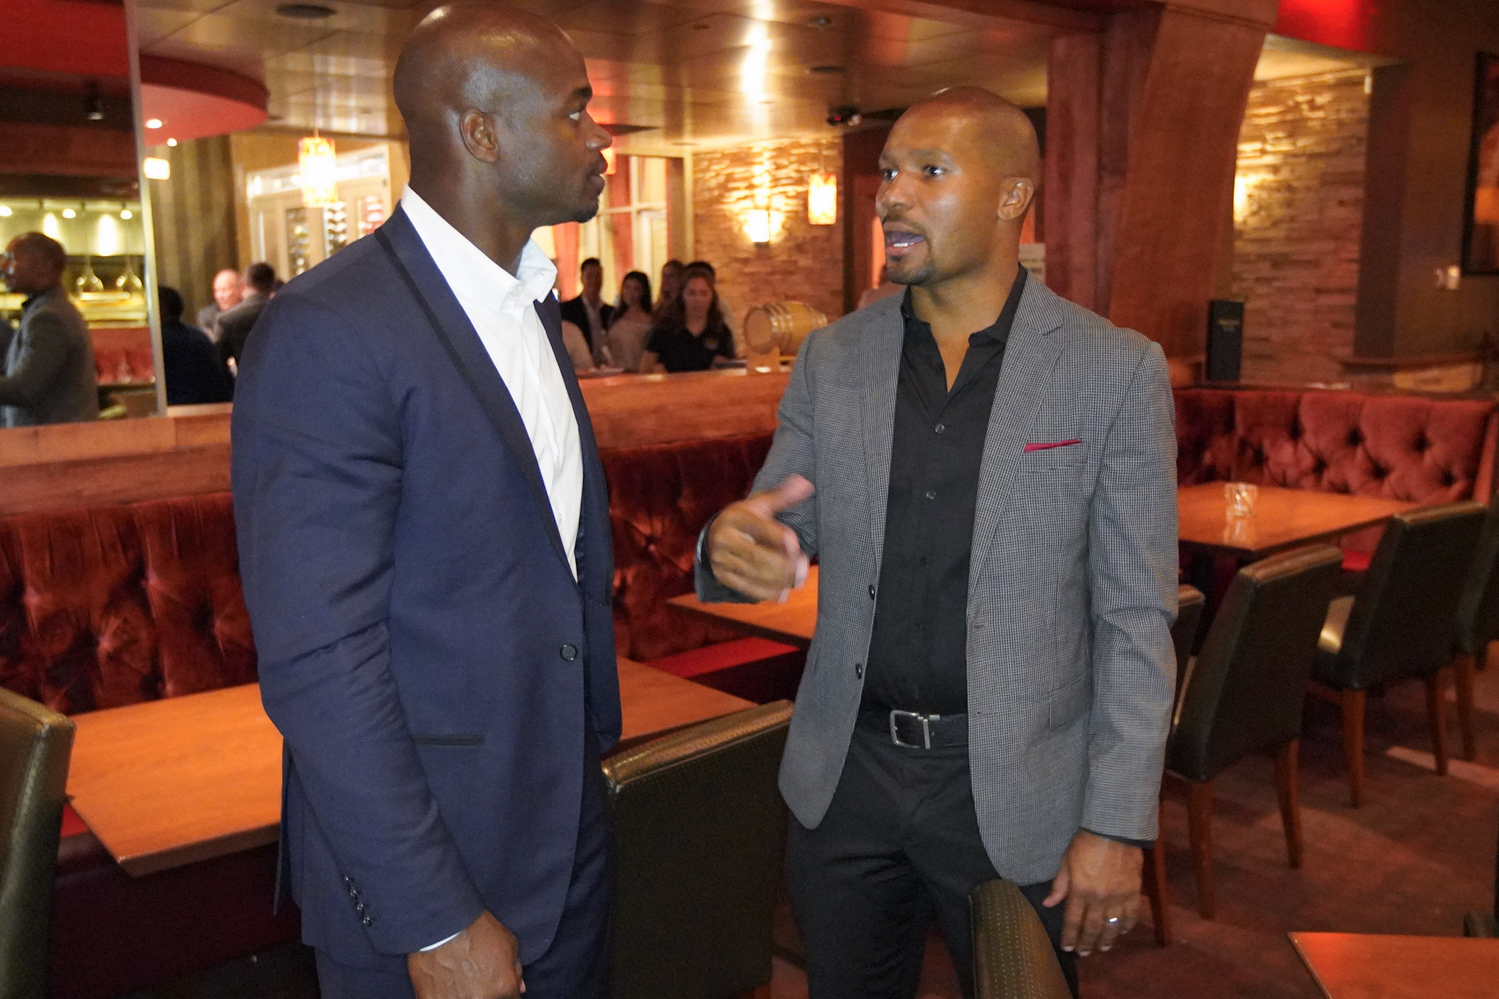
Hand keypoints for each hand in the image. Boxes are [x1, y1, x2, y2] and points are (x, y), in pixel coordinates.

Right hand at [407, 911, 524, 998]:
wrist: (445, 923)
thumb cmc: (477, 930)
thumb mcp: (509, 943)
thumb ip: (515, 969)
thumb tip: (519, 988)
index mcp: (504, 989)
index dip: (502, 991)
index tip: (495, 985)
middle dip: (484, 993)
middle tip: (474, 978)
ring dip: (462, 994)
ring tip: (457, 978)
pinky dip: (442, 995)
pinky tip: (442, 982)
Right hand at [707, 475, 813, 601]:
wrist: (715, 534)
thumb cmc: (745, 518)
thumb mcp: (760, 504)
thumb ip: (783, 496)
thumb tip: (806, 483)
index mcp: (736, 518)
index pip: (760, 528)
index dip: (781, 538)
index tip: (796, 545)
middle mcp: (725, 538)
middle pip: (757, 555)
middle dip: (784, 565)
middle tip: (803, 568)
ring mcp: (721, 559)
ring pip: (753, 573)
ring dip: (779, 580)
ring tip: (798, 580)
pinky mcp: (722, 576)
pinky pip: (745, 588)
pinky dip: (766, 592)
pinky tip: (783, 592)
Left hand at [1043, 829, 1142, 956]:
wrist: (1114, 831)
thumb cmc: (1085, 844)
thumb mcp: (1066, 862)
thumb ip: (1059, 886)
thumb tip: (1048, 904)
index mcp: (1080, 891)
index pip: (1073, 920)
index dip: (1070, 936)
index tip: (1067, 947)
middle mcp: (1099, 899)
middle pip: (1093, 927)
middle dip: (1087, 943)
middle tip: (1084, 954)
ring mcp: (1119, 898)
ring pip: (1112, 926)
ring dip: (1107, 939)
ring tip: (1102, 948)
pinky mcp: (1134, 893)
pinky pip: (1131, 915)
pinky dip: (1126, 926)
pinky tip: (1121, 931)